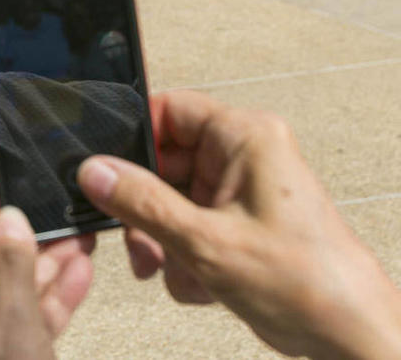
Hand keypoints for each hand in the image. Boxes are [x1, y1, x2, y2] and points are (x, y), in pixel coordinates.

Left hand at [0, 187, 93, 359]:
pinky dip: (45, 302)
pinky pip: (13, 322)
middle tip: (63, 209)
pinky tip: (79, 272)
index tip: (13, 174)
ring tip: (82, 235)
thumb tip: (9, 218)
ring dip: (41, 265)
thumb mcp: (6, 328)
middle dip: (22, 235)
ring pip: (0, 290)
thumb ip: (9, 267)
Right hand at [77, 91, 400, 359]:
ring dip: (164, 240)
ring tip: (173, 270)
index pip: (171, 110)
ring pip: (172, 198)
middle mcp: (246, 156)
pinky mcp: (242, 222)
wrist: (349, 335)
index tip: (105, 169)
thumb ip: (140, 202)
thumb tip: (96, 171)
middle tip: (139, 241)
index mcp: (246, 137)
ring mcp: (244, 190)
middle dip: (146, 208)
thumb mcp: (203, 241)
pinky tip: (201, 283)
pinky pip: (191, 224)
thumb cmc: (305, 281)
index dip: (134, 139)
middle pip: (165, 161)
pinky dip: (185, 255)